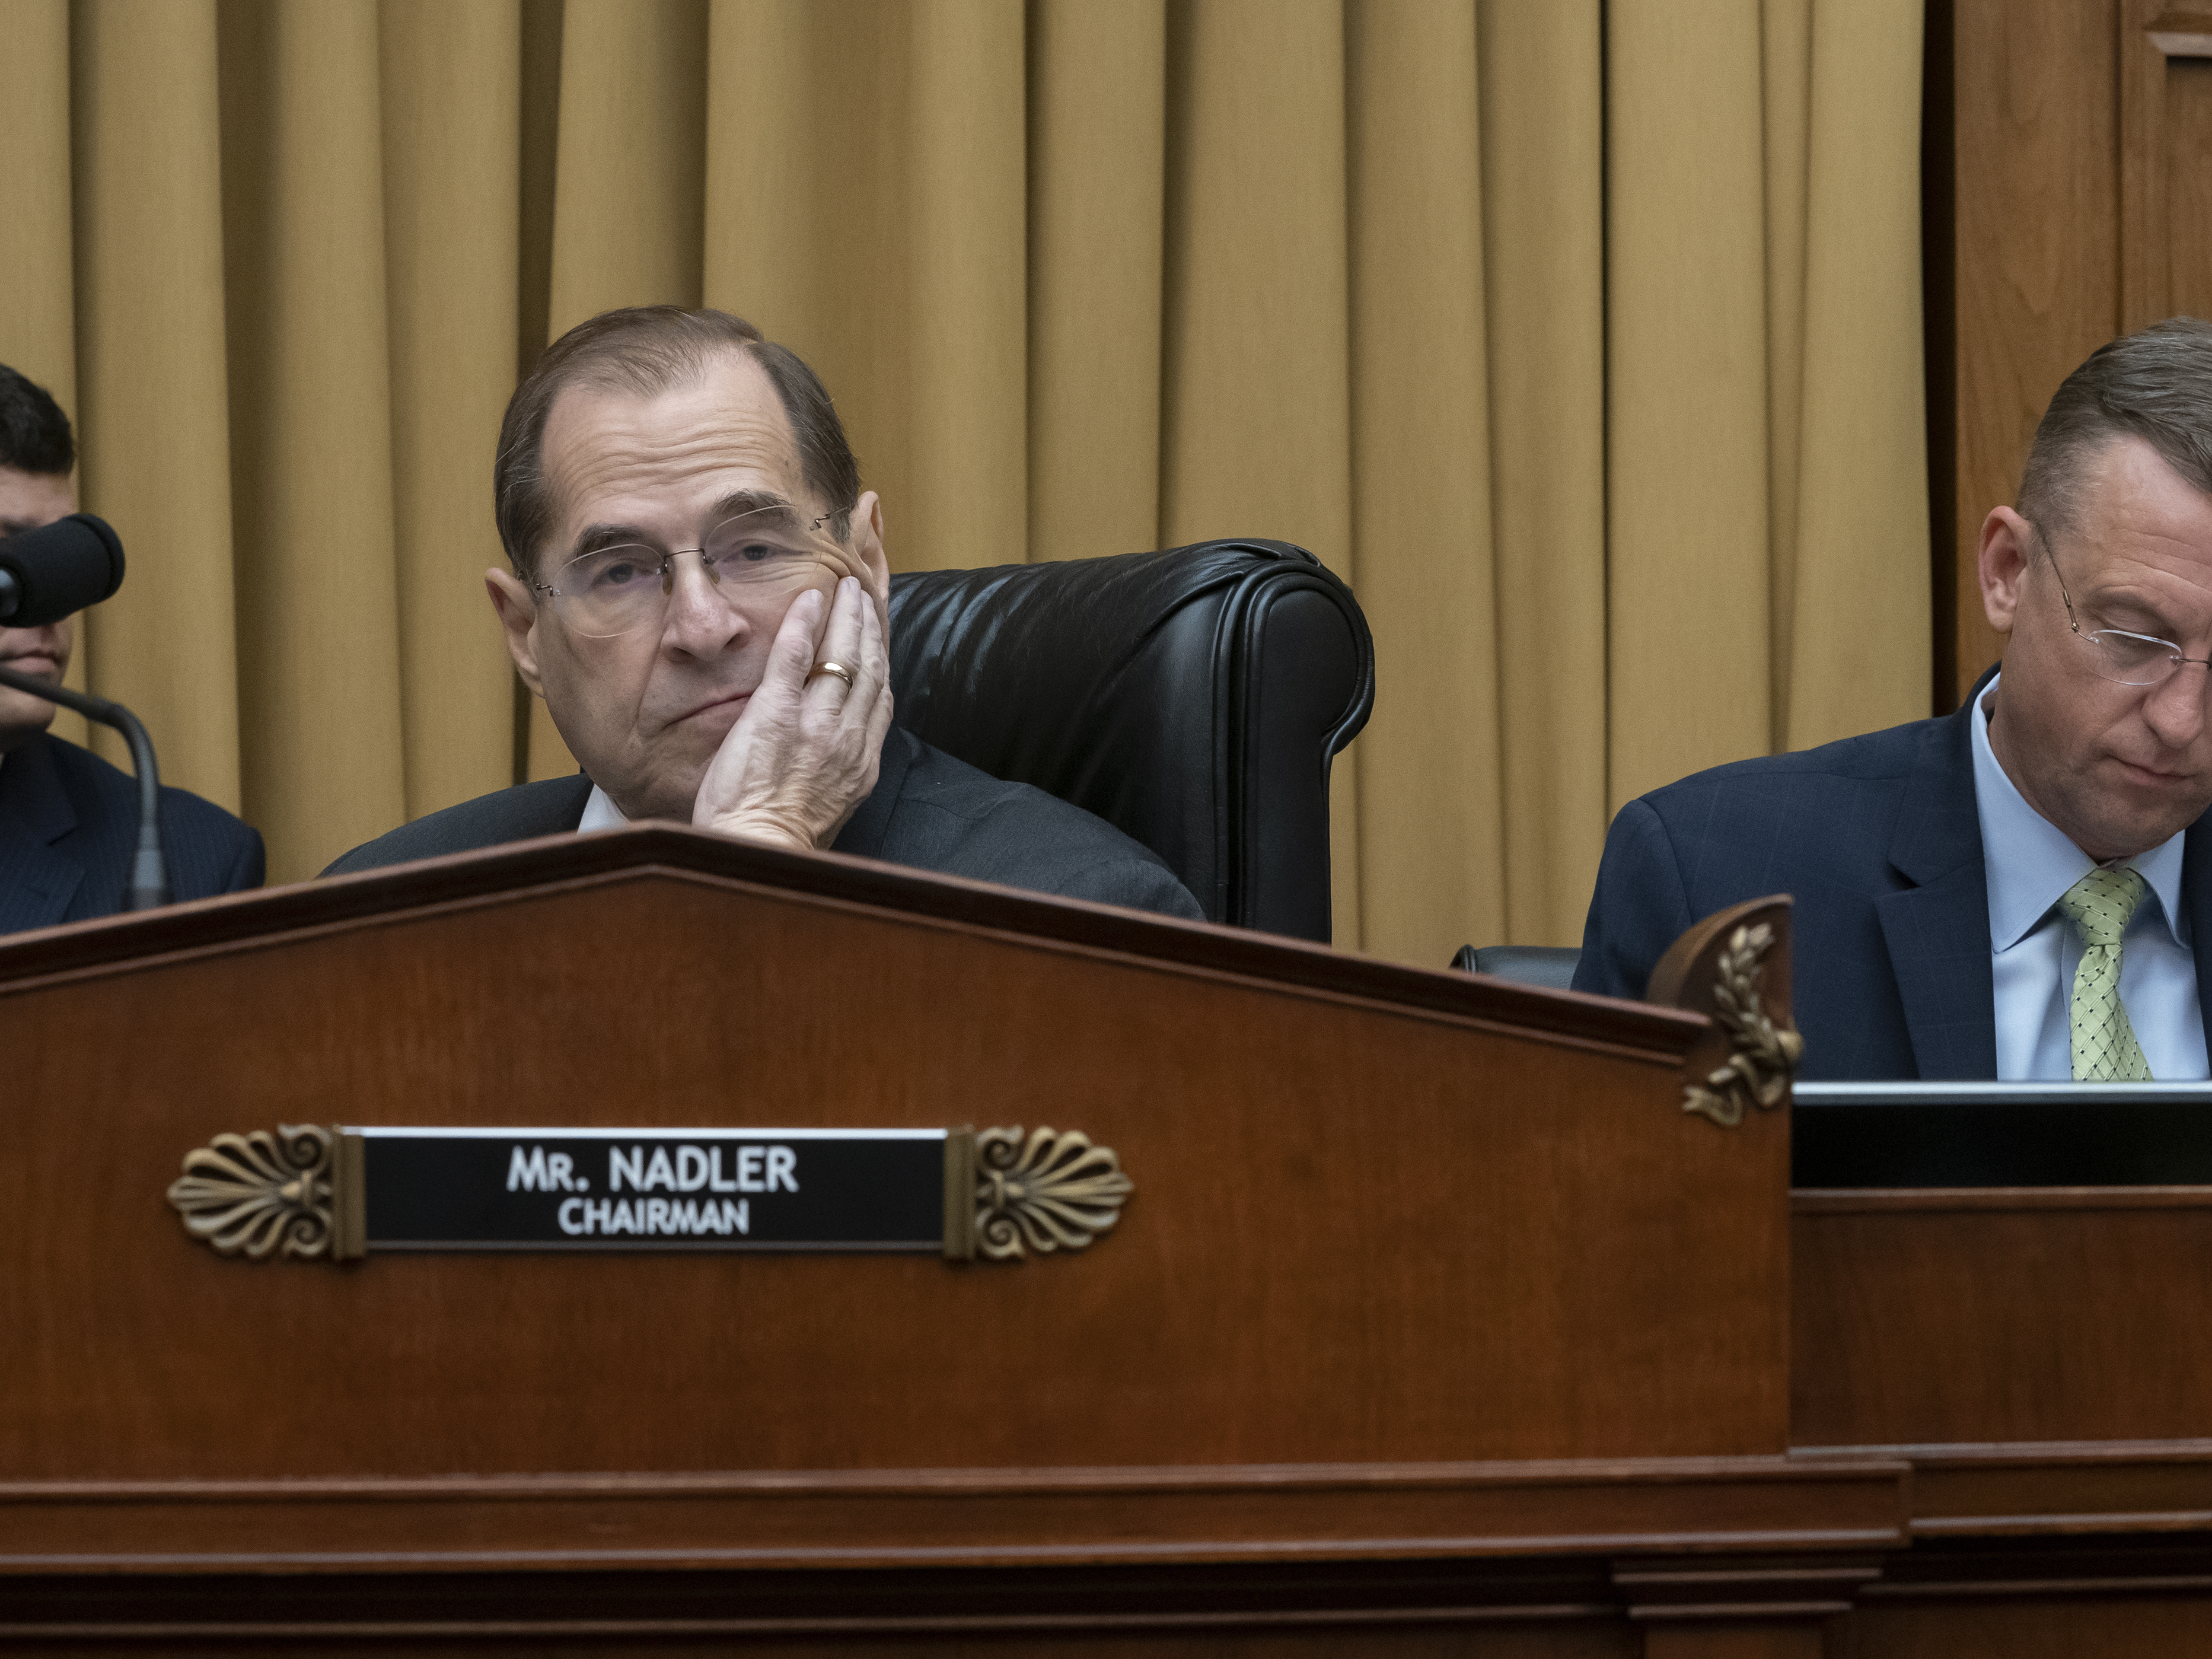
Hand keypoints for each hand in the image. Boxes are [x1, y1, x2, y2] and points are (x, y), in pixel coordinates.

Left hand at [691, 576, 893, 850]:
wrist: (759, 853)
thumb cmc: (785, 841)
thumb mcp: (833, 808)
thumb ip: (842, 771)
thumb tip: (839, 751)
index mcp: (863, 761)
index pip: (880, 697)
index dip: (883, 659)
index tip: (880, 634)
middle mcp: (848, 737)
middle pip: (869, 667)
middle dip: (870, 626)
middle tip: (865, 595)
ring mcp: (815, 723)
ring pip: (842, 655)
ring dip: (847, 615)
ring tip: (846, 589)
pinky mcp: (776, 714)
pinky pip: (794, 656)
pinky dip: (804, 622)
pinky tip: (810, 598)